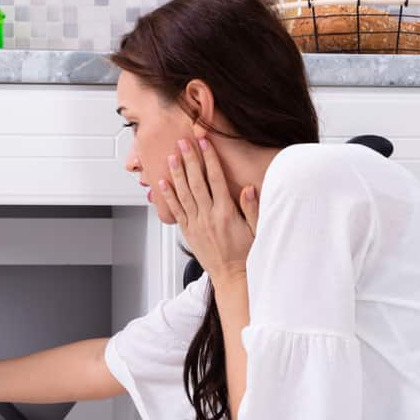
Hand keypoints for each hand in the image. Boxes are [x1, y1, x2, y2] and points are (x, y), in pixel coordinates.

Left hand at [159, 137, 259, 281]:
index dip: (210, 159)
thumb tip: (249, 188)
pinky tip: (162, 184)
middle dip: (189, 160)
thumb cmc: (246, 254)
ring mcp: (196, 224)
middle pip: (196, 182)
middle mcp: (208, 217)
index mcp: (226, 213)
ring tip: (171, 157)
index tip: (205, 143)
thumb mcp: (257, 230)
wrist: (232, 277)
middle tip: (182, 143)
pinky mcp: (189, 232)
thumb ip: (252, 208)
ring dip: (177, 174)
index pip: (216, 179)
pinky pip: (176, 211)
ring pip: (183, 194)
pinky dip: (168, 196)